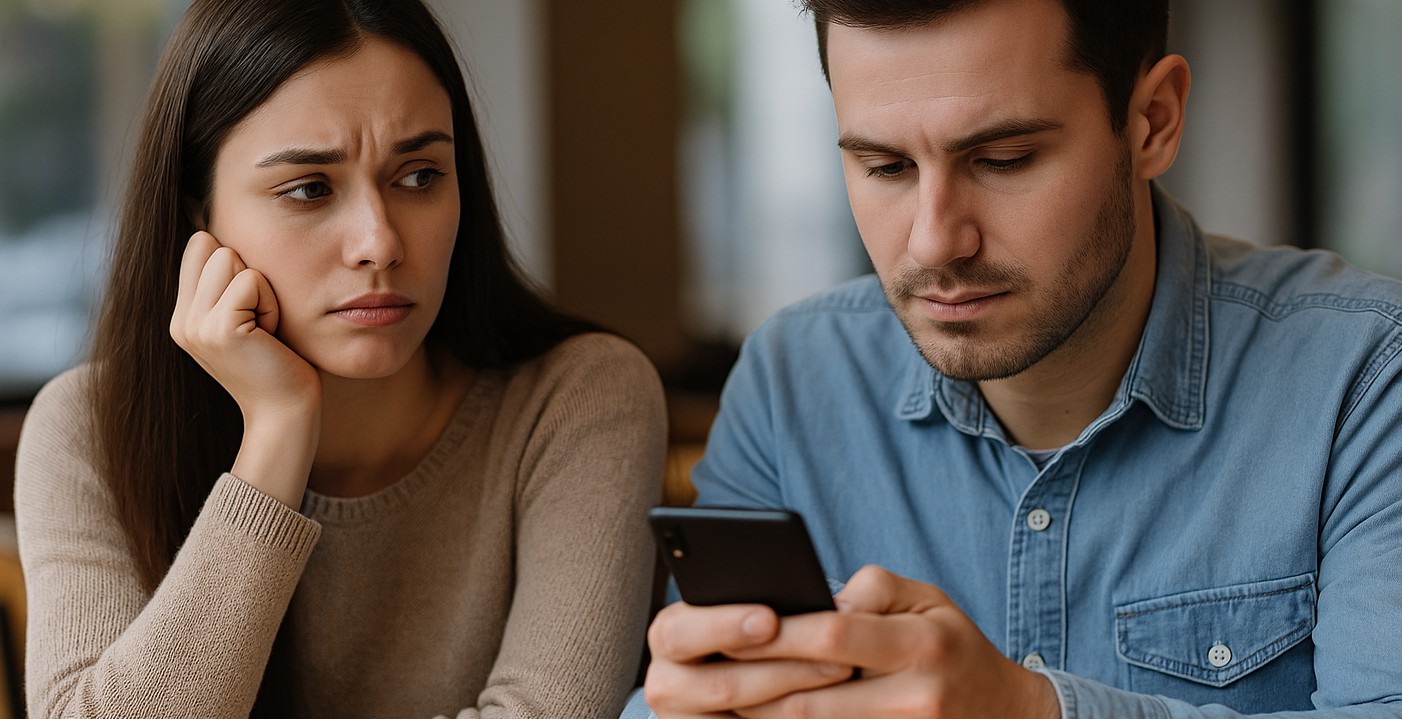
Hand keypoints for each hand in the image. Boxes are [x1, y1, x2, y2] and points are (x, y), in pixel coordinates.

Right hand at [170, 231, 320, 506]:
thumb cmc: (281, 362)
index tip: (251, 310)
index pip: (200, 244)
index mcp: (185, 316)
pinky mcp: (218, 329)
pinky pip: (252, 281)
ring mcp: (194, 325)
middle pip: (214, 245)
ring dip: (263, 290)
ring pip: (231, 258)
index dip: (238, 266)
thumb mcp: (248, 316)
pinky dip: (270, 303)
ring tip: (265, 328)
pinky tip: (270, 336)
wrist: (286, 412)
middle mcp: (182, 320)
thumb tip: (211, 216)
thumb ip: (228, 280)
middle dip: (251, 277)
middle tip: (261, 322)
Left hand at [644, 566, 1059, 718]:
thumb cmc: (953, 645)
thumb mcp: (927, 599)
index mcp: (921, 644)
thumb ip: (873, 589)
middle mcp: (914, 697)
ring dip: (764, 717)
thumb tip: (818, 597)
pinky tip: (760, 718)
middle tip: (710, 671)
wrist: (1008, 715)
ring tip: (722, 698)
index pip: (834, 635)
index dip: (782, 634)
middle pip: (812, 697)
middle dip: (756, 685)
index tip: (740, 625)